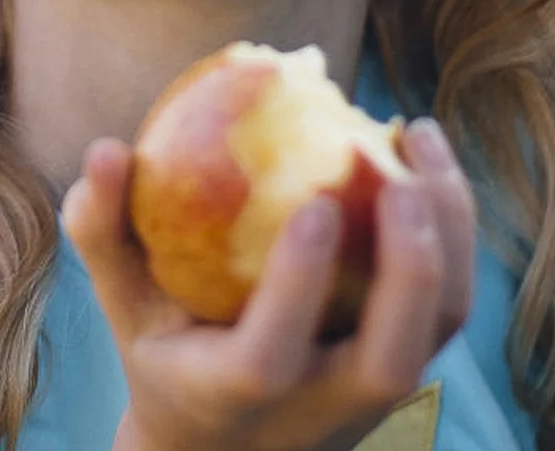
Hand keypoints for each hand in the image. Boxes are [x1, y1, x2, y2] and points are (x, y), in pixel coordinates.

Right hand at [61, 116, 475, 450]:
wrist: (224, 446)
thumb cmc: (164, 348)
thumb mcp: (122, 302)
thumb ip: (102, 229)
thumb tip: (107, 149)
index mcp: (235, 398)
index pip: (272, 357)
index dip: (297, 285)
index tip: (316, 203)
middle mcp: (317, 412)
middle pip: (388, 364)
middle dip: (408, 272)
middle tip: (400, 176)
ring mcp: (372, 399)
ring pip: (437, 331)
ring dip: (447, 234)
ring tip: (420, 134)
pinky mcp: (407, 371)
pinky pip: (449, 304)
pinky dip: (452, 229)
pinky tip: (423, 154)